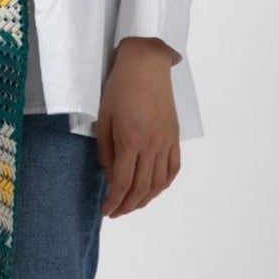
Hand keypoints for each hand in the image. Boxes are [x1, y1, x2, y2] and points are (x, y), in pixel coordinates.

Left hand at [96, 38, 181, 217]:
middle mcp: (151, 146)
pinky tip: (154, 189)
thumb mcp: (104, 118)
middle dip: (128, 205)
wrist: (146, 66)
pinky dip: (164, 184)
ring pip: (159, 182)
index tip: (107, 210)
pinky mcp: (174, 137)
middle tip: (116, 212)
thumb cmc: (119, 89)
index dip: (114, 201)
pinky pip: (173, 168)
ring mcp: (166, 142)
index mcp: (130, 141)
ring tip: (132, 205)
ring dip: (146, 199)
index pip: (122, 182)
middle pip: (142, 187)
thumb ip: (105, 150)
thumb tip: (110, 175)